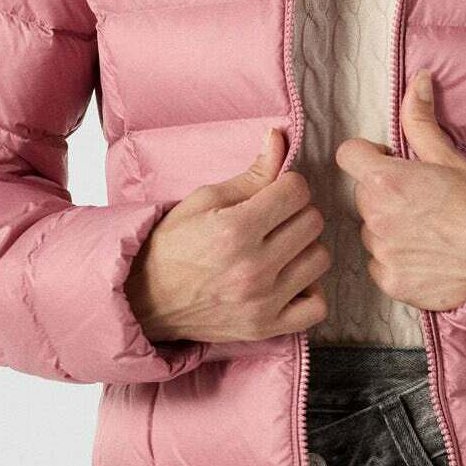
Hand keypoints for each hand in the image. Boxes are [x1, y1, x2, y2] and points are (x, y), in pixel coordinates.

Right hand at [126, 128, 332, 344]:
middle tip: (276, 219)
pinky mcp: (266, 328)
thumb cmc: (173, 244)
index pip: (297, 191)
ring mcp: (262, 302)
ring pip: (320, 258)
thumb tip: (279, 138)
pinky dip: (310, 291)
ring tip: (281, 247)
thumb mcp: (204, 199)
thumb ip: (251, 173)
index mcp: (236, 229)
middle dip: (297, 212)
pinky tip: (290, 280)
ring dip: (305, 248)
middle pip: (313, 221)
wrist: (145, 300)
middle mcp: (253, 268)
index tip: (274, 192)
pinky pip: (317, 306)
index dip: (287, 185)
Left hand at [333, 69, 465, 313]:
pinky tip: (427, 257)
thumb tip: (417, 81)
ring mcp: (382, 252)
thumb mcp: (451, 158)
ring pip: (371, 232)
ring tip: (428, 231)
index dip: (368, 156)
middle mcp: (376, 216)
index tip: (389, 162)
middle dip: (384, 194)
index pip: (348, 155)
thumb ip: (421, 121)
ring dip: (389, 229)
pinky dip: (397, 262)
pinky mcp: (390, 282)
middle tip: (420, 200)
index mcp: (385, 180)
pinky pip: (380, 265)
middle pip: (363, 196)